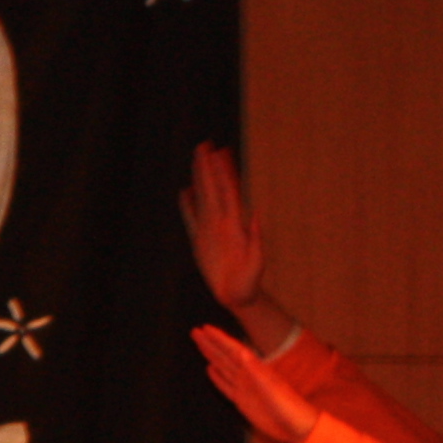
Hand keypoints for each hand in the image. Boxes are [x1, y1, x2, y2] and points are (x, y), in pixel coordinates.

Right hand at [176, 145, 298, 352]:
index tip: (221, 153)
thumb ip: (256, 240)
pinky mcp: (200, 242)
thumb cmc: (250, 282)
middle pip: (214, 188)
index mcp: (235, 225)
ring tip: (196, 160)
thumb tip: (254, 215)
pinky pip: (191, 219)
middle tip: (205, 145)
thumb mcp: (257, 263)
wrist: (239, 296)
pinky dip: (188, 205)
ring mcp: (211, 230)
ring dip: (200, 179)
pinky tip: (185, 192)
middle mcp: (223, 222)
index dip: (224, 172)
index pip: (229, 192)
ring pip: (203, 198)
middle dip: (210, 167)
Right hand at [193, 327, 322, 442]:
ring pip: (223, 367)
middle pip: (225, 355)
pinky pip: (226, 386)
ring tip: (200, 345)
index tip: (204, 328)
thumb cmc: (289, 407)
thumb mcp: (273, 389)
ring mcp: (245, 388)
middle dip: (210, 343)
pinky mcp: (243, 401)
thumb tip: (242, 352)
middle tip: (195, 332)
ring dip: (212, 356)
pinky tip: (210, 369)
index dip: (219, 339)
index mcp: (255, 369)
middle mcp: (248, 375)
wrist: (298, 426)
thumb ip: (257, 372)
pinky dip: (217, 377)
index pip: (233, 350)